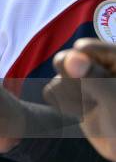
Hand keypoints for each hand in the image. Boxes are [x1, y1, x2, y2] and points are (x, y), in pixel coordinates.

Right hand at [44, 38, 115, 161]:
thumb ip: (93, 75)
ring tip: (95, 108)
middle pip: (64, 60)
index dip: (84, 67)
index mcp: (113, 57)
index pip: (84, 48)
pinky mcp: (71, 94)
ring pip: (56, 78)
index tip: (100, 86)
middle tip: (95, 98)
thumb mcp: (113, 97)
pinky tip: (85, 112)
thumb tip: (70, 57)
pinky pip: (51, 92)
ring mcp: (83, 79)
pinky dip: (65, 105)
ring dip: (72, 97)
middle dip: (74, 82)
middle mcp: (96, 64)